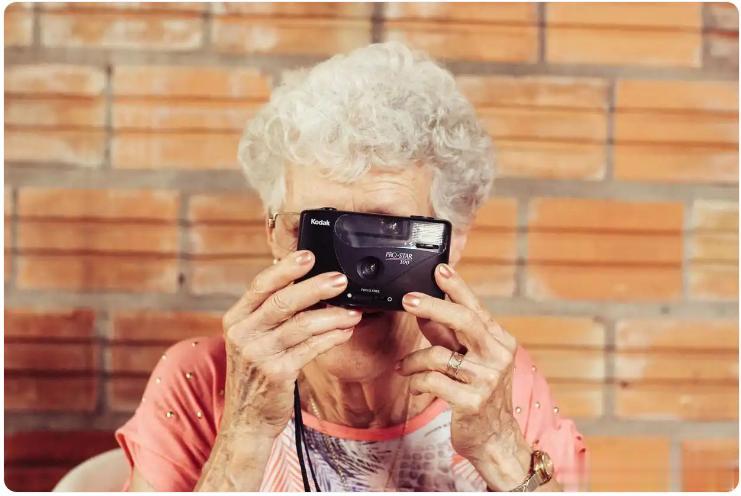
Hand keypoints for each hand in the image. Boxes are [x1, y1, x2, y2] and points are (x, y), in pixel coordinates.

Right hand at [220, 250, 361, 438]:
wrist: (247, 419)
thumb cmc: (256, 374)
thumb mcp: (253, 339)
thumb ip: (272, 314)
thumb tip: (308, 283)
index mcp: (236, 319)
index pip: (260, 285)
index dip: (285, 269)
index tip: (308, 255)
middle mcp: (244, 334)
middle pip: (283, 301)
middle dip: (316, 287)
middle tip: (341, 279)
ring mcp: (259, 354)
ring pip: (302, 325)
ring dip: (333, 315)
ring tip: (353, 310)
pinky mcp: (278, 373)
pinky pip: (312, 348)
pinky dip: (332, 337)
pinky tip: (345, 331)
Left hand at [396, 263, 531, 489]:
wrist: (495, 438)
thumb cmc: (479, 394)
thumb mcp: (467, 360)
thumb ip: (447, 336)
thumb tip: (424, 311)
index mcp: (499, 342)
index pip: (476, 307)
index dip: (457, 287)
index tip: (439, 269)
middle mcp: (498, 356)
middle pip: (464, 320)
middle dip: (433, 306)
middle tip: (407, 300)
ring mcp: (488, 380)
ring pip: (439, 354)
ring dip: (413, 360)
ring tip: (404, 367)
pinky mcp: (473, 401)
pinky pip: (433, 381)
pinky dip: (417, 381)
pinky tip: (415, 385)